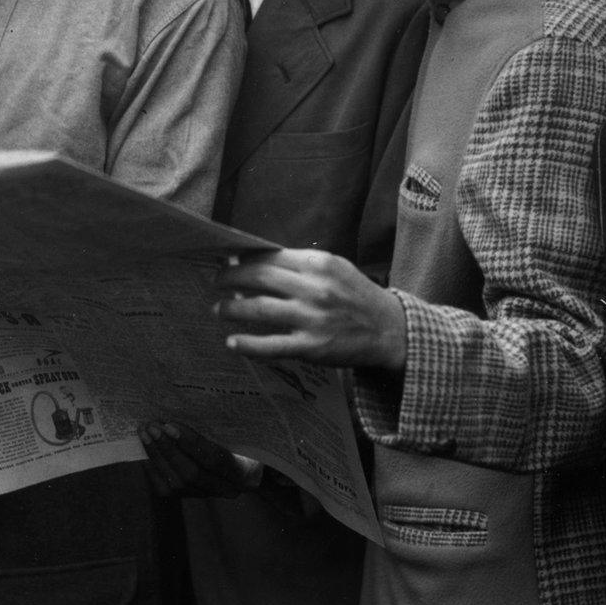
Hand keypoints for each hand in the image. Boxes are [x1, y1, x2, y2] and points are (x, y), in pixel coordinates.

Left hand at [139, 422, 260, 497]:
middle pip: (192, 473)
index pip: (214, 460)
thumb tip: (178, 417)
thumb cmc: (237, 440)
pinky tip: (145, 452)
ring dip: (157, 456)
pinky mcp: (189, 497)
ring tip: (145, 433)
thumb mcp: (233, 431)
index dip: (190, 443)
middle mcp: (226, 489)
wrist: (241, 465)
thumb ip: (213, 427)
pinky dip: (153, 469)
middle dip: (168, 449)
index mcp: (244, 470)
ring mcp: (207, 495)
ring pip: (176, 482)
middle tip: (152, 426)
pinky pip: (166, 489)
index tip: (170, 426)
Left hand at [213, 249, 408, 370]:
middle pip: (259, 278)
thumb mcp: (335, 269)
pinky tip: (232, 342)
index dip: (243, 259)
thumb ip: (300, 265)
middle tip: (216, 282)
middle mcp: (314, 289)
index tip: (228, 261)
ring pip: (259, 309)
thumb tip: (256, 262)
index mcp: (319, 264)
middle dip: (230, 279)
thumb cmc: (357, 296)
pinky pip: (271, 345)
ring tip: (219, 309)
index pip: (270, 257)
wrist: (389, 330)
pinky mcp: (311, 347)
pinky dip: (248, 344)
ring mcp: (312, 319)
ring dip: (232, 309)